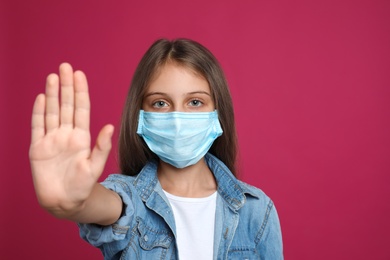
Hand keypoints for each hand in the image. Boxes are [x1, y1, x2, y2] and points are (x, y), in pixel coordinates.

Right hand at [29, 63, 113, 216]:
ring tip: (53, 77)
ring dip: (52, 94)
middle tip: (65, 66)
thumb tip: (110, 126)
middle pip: (66, 105)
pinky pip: (37, 126)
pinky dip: (38, 112)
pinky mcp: (38, 148)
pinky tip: (41, 98)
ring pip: (52, 112)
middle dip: (66, 86)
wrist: (65, 202)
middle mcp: (67, 134)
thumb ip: (102, 147)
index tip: (79, 74)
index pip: (81, 109)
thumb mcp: (95, 166)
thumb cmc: (83, 186)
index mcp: (81, 137)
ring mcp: (52, 140)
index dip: (80, 91)